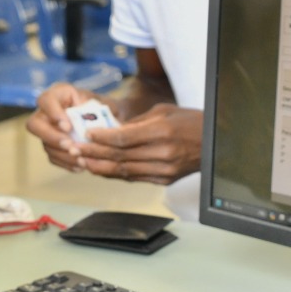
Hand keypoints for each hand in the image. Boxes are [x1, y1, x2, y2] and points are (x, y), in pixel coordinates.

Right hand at [25, 83, 100, 171]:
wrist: (109, 121)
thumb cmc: (104, 109)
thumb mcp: (103, 104)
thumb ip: (96, 112)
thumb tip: (92, 124)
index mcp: (59, 94)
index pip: (46, 100)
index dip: (53, 114)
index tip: (67, 127)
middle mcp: (47, 112)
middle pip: (34, 124)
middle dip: (52, 137)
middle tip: (69, 146)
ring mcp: (47, 130)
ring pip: (45, 144)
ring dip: (62, 154)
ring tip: (80, 160)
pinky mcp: (52, 146)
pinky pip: (53, 157)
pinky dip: (66, 163)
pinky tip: (80, 166)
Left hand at [77, 104, 201, 184]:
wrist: (215, 144)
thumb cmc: (190, 122)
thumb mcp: (165, 111)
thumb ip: (137, 122)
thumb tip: (112, 129)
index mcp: (162, 131)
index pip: (123, 138)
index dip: (101, 138)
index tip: (86, 134)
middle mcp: (162, 153)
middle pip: (119, 156)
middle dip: (93, 153)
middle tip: (75, 149)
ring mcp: (164, 170)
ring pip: (124, 171)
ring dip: (100, 167)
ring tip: (82, 162)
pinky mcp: (165, 180)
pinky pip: (134, 178)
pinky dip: (116, 175)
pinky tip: (102, 170)